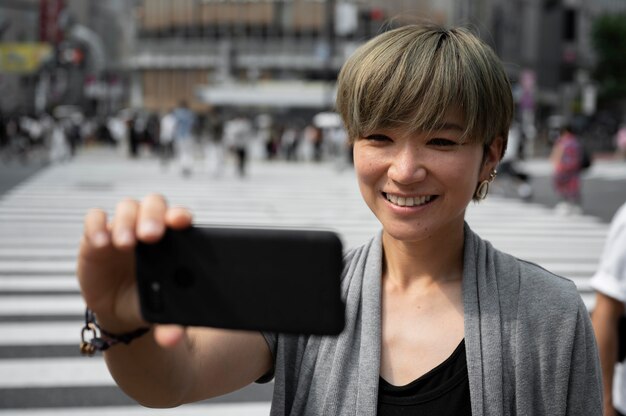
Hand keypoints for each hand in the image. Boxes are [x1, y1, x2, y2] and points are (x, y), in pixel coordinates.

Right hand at [77, 193, 191, 345]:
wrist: (123, 312)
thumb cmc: (150, 302)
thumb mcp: (163, 314)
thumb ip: (171, 325)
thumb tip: (172, 339)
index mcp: (173, 239)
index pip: (179, 217)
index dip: (179, 215)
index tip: (181, 222)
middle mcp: (149, 227)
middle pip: (153, 205)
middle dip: (153, 216)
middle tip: (152, 236)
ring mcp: (123, 229)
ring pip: (126, 209)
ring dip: (126, 222)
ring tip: (125, 243)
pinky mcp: (96, 238)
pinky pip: (95, 220)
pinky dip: (96, 226)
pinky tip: (101, 243)